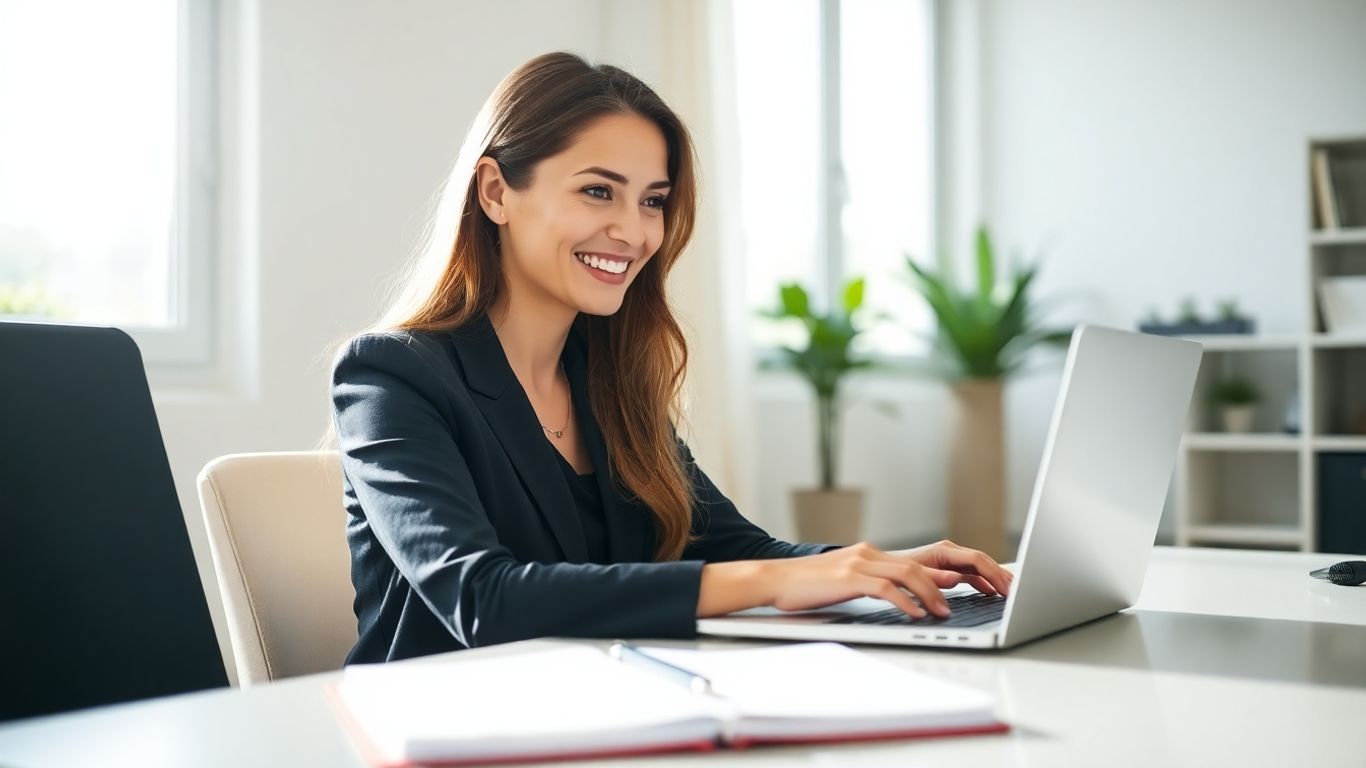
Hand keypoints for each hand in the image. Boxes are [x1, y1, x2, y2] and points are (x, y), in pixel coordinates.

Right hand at [756, 541, 963, 618]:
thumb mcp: (845, 580)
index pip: (916, 561)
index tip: (965, 587)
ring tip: (943, 613)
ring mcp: (858, 563)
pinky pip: (885, 588)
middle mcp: (868, 553)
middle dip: (946, 583)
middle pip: (919, 565)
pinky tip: (915, 615)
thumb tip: (903, 595)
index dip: (943, 573)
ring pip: (907, 574)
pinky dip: (905, 602)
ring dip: (930, 595)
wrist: (774, 579)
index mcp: (869, 553)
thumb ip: (873, 582)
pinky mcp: (847, 578)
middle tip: (960, 603)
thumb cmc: (806, 585)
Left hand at [889, 539, 1013, 597]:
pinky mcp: (945, 569)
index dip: (995, 575)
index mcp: (942, 551)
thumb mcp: (911, 577)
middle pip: (983, 561)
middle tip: (1019, 593)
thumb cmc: (891, 573)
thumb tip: (957, 578)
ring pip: (979, 567)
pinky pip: (971, 573)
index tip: (1008, 590)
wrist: (875, 571)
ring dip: (996, 578)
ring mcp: (947, 560)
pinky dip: (983, 582)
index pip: (977, 559)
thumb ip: (934, 578)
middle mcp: (946, 552)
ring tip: (1011, 592)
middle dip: (1002, 576)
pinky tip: (990, 592)